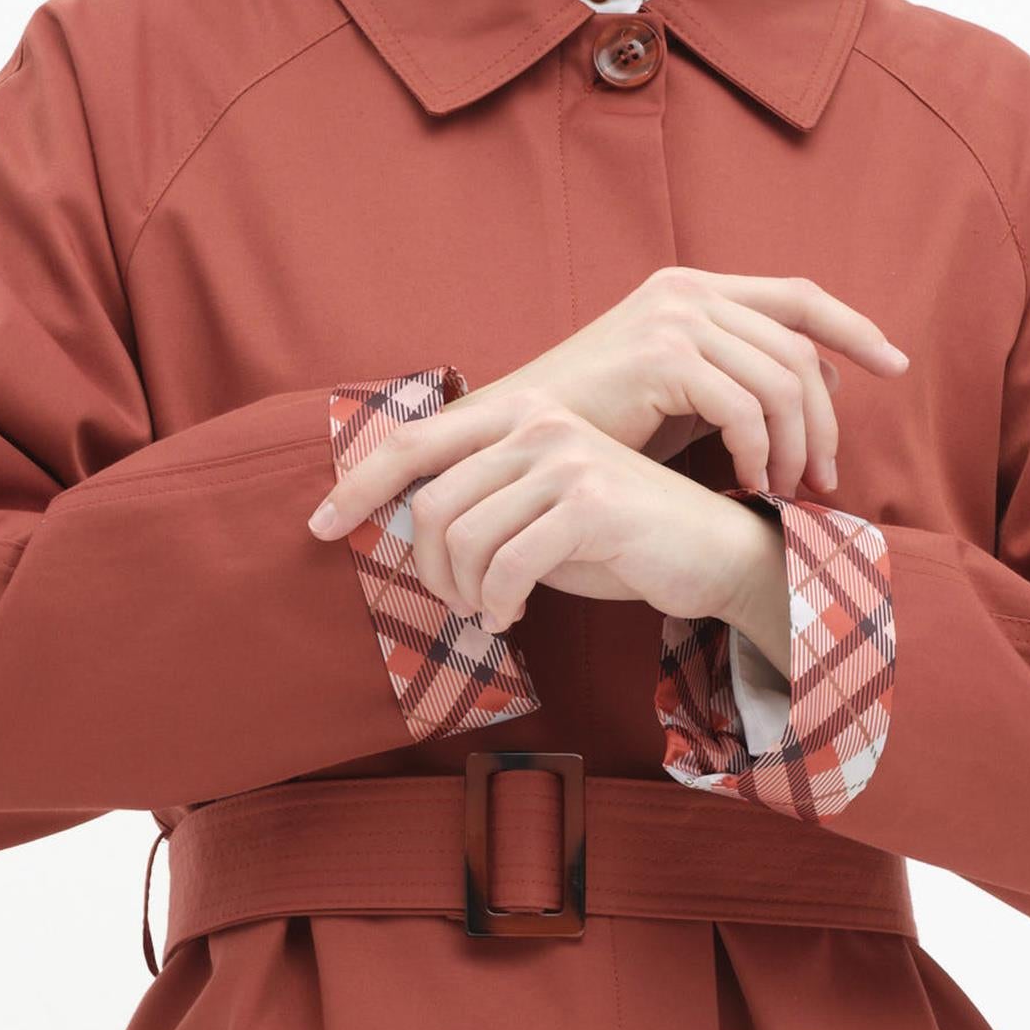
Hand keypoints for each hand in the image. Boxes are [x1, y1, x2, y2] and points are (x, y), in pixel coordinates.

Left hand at [308, 395, 793, 640]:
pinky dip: (498, 603)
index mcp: (521, 414)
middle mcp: (539, 422)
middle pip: (429, 504)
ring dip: (466, 593)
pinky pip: (504, 566)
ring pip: (461, 538)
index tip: (314, 529)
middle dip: (429, 570)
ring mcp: (564, 457)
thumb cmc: (623, 541)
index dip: (353, 486)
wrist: (716, 555)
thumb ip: (482, 507)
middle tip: (460, 604)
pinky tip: (514, 616)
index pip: (412, 443)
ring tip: (492, 611)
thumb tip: (401, 529)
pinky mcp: (587, 502)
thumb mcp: (540, 515)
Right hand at [421, 267, 910, 504]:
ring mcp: (674, 317)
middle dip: (826, 419)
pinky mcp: (661, 355)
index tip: (896, 364)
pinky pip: (744, 406)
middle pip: (799, 348)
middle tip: (824, 478)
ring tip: (788, 491)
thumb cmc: (594, 428)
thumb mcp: (678, 399)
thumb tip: (812, 390)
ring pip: (782, 380)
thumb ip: (737, 384)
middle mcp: (688, 291)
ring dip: (795, 445)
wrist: (513, 440)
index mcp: (694, 290)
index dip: (853, 327)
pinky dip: (759, 452)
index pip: (798, 296)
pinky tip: (751, 483)